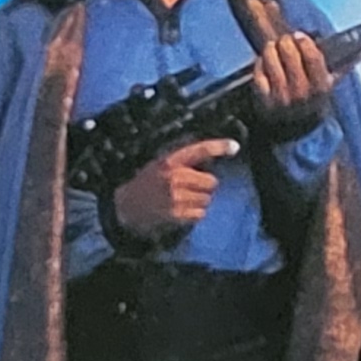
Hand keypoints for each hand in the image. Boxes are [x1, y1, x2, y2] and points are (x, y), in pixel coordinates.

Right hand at [110, 138, 234, 242]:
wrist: (125, 207)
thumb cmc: (147, 183)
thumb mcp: (160, 165)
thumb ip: (184, 162)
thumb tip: (213, 161)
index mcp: (170, 161)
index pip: (199, 150)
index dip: (219, 147)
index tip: (235, 146)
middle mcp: (174, 177)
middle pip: (211, 182)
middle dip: (206, 186)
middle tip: (192, 188)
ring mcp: (175, 197)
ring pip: (207, 199)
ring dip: (200, 201)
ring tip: (184, 200)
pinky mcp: (175, 214)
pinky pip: (200, 214)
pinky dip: (195, 214)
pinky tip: (182, 210)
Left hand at [250, 26, 334, 136]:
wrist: (298, 129)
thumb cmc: (315, 100)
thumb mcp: (332, 84)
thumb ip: (348, 64)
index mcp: (321, 87)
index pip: (313, 58)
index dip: (305, 43)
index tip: (301, 36)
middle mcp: (301, 92)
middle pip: (290, 56)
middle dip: (287, 43)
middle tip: (286, 39)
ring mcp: (281, 97)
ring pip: (272, 63)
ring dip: (271, 49)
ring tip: (273, 46)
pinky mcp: (264, 100)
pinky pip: (259, 74)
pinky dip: (260, 63)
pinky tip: (264, 59)